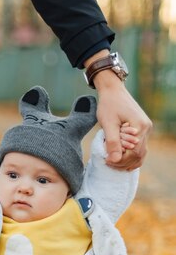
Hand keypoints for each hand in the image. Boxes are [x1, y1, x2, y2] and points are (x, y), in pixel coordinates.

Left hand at [85, 54, 151, 170]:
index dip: (121, 160)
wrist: (113, 90)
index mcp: (140, 127)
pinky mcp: (142, 128)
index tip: (107, 161)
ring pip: (141, 152)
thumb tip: (114, 160)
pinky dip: (132, 154)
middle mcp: (146, 128)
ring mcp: (146, 128)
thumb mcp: (108, 124)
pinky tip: (121, 158)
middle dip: (124, 162)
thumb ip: (112, 142)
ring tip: (114, 163)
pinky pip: (140, 146)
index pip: (134, 152)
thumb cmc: (108, 105)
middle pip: (139, 154)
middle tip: (109, 164)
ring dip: (128, 160)